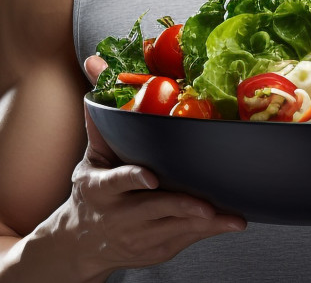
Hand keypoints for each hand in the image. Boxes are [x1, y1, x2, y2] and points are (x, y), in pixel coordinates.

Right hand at [55, 57, 244, 276]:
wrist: (81, 242)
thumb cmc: (93, 191)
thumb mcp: (92, 155)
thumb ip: (99, 114)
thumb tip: (92, 61)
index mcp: (99, 189)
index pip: (117, 181)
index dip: (134, 179)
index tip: (151, 178)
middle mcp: (118, 215)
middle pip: (154, 210)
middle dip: (183, 206)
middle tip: (208, 204)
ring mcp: (138, 236)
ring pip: (174, 228)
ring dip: (203, 222)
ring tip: (230, 215)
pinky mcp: (157, 249)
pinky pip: (186, 239)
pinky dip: (209, 231)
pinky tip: (230, 222)